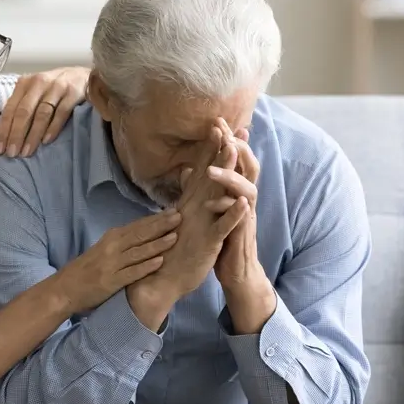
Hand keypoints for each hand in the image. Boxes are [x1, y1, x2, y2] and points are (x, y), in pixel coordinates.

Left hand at [0, 67, 89, 156]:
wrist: (85, 77)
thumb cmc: (55, 89)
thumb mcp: (36, 92)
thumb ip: (22, 106)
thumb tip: (6, 134)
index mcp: (25, 83)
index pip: (10, 108)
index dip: (4, 130)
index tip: (0, 149)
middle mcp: (39, 82)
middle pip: (24, 111)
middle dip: (16, 135)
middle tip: (12, 153)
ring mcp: (57, 87)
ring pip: (41, 114)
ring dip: (33, 135)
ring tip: (26, 152)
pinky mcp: (74, 92)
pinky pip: (61, 112)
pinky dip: (53, 128)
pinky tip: (46, 141)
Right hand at [55, 209, 181, 313]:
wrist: (65, 288)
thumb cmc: (87, 269)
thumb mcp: (103, 249)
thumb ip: (122, 243)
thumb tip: (146, 234)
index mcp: (112, 237)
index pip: (138, 225)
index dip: (156, 218)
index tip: (174, 211)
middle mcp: (112, 247)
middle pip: (140, 234)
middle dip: (161, 225)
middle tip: (180, 216)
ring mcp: (112, 264)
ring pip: (139, 251)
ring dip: (158, 243)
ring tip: (175, 237)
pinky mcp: (112, 281)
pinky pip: (132, 272)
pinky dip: (146, 266)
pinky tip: (160, 261)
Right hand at [141, 130, 247, 301]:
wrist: (160, 279)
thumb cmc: (171, 248)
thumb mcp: (178, 217)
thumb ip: (184, 194)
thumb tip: (186, 174)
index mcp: (188, 201)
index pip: (200, 168)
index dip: (210, 146)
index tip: (219, 125)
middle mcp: (192, 207)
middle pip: (207, 172)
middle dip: (218, 148)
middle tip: (226, 124)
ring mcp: (199, 223)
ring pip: (214, 192)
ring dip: (225, 171)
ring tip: (236, 151)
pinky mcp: (206, 241)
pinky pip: (222, 226)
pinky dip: (232, 214)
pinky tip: (243, 201)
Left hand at [204, 119, 275, 332]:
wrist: (233, 272)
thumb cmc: (220, 238)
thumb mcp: (209, 210)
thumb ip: (202, 189)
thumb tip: (189, 168)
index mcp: (234, 192)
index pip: (233, 160)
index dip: (226, 140)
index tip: (215, 120)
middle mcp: (244, 200)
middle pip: (248, 167)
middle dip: (237, 148)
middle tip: (225, 131)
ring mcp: (245, 217)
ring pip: (247, 190)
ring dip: (232, 176)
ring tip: (217, 166)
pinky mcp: (240, 235)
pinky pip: (240, 220)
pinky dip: (234, 209)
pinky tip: (226, 201)